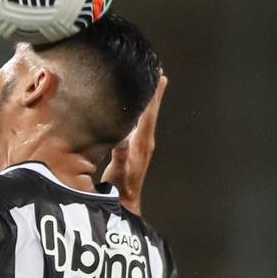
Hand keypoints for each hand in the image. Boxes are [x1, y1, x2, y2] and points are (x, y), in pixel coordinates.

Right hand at [102, 73, 166, 214]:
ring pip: (148, 117)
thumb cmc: (120, 189)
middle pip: (152, 112)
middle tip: (159, 73)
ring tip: (151, 85)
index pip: (149, 115)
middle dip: (155, 93)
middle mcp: (146, 142)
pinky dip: (142, 112)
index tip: (159, 78)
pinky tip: (138, 109)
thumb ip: (120, 155)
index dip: (153, 96)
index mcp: (142, 144)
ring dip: (150, 101)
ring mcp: (143, 145)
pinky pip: (142, 124)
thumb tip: (121, 137)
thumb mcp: (118, 172)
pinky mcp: (138, 148)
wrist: (126, 203)